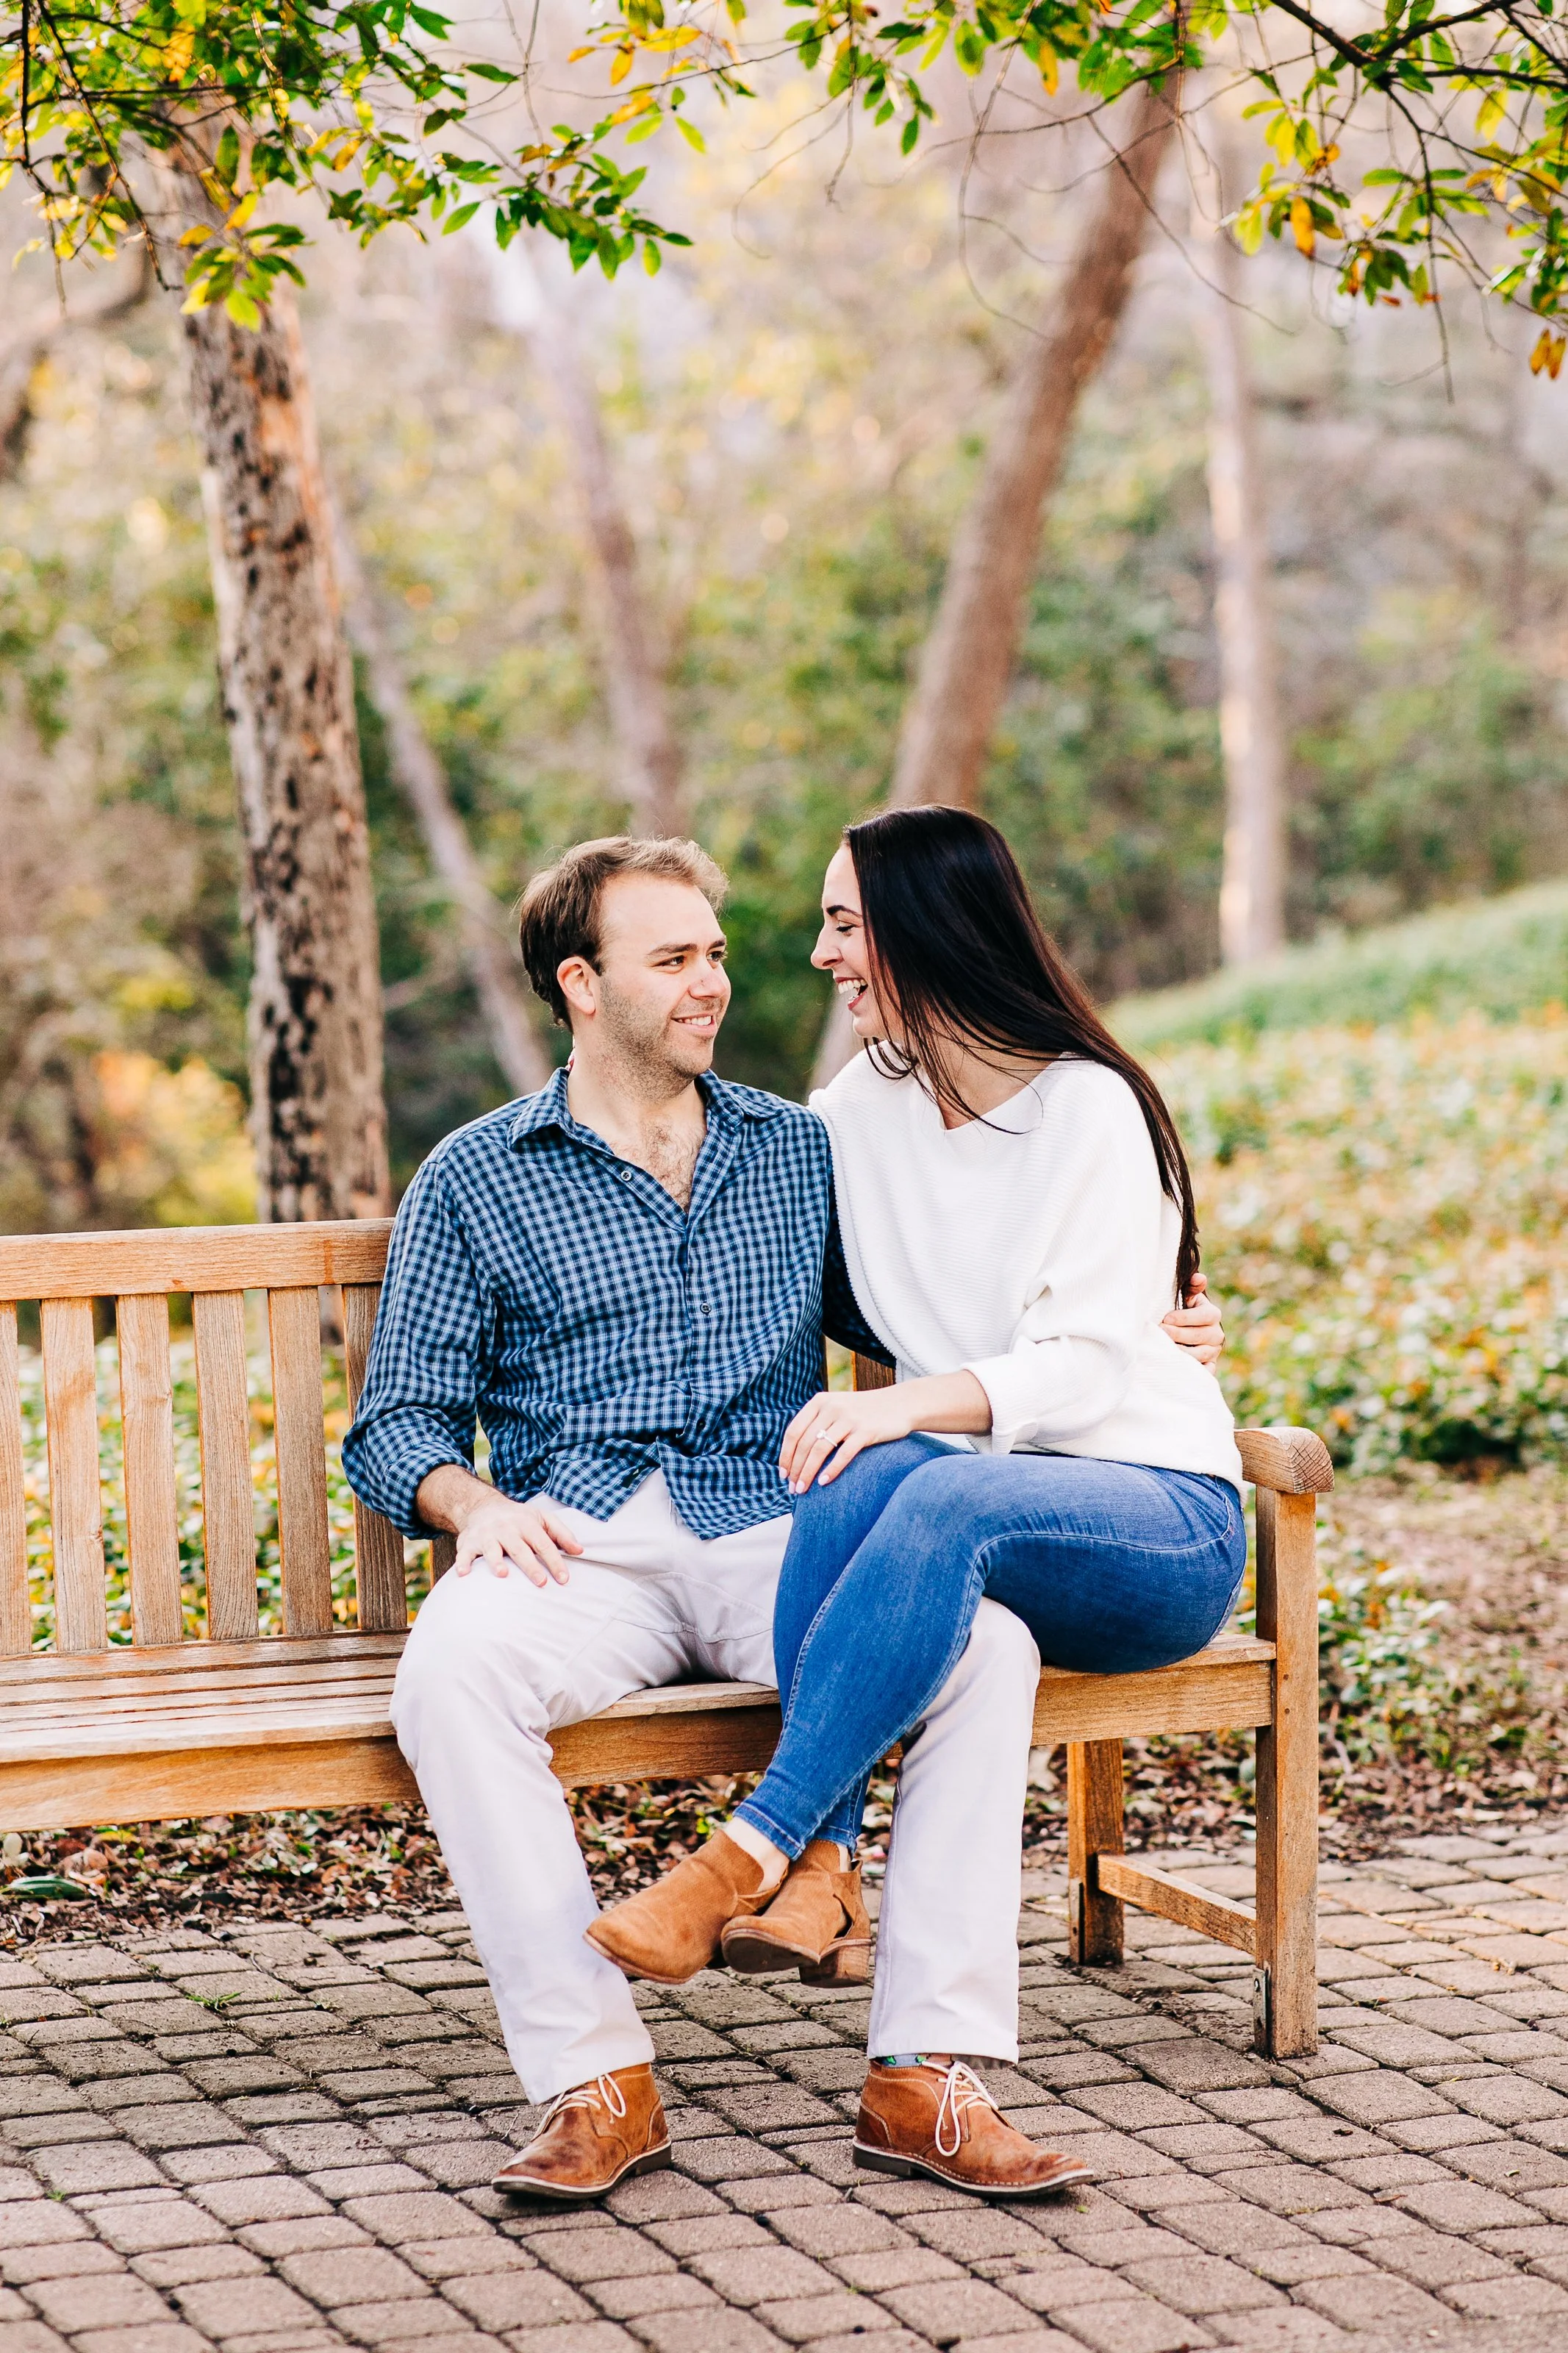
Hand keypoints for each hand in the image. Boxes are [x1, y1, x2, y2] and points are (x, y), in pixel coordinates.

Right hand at [453, 1492, 584, 1586]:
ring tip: (503, 1574)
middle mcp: (506, 1529)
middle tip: (541, 1583)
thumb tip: (580, 1551)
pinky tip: (464, 1575)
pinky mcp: (468, 1543)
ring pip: (491, 1549)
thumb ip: (561, 1534)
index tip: (564, 1579)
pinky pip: (464, 1554)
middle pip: (520, 1549)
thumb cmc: (518, 1518)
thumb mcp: (541, 1519)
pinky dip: (463, 1563)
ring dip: (496, 1562)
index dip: (554, 1561)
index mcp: (526, 1523)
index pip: (543, 1543)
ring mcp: (486, 1535)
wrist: (483, 1506)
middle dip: (530, 1565)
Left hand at [779, 1385, 916, 1493]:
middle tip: (793, 1488)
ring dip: (808, 1473)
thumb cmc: (865, 1411)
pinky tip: (824, 1482)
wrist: (901, 1404)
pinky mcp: (866, 1431)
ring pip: (819, 1450)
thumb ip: (817, 1422)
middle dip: (796, 1469)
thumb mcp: (837, 1407)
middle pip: (804, 1443)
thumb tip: (794, 1453)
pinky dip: (831, 1470)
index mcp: (820, 1401)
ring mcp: (849, 1418)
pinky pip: (843, 1454)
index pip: (793, 1432)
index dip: (786, 1455)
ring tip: (803, 1489)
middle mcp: (832, 1407)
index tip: (783, 1474)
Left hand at [1163, 1270, 1223, 1368]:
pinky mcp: (1209, 1365)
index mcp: (1212, 1314)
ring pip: (1201, 1354)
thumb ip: (1191, 1286)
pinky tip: (1179, 1367)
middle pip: (1200, 1336)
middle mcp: (1217, 1334)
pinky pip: (1206, 1371)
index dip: (1185, 1318)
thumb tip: (1199, 1277)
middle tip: (1160, 1332)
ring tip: (1163, 1348)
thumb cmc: (1182, 1309)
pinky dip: (1196, 1371)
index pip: (1204, 1316)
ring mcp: (1213, 1351)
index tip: (1166, 1319)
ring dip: (1181, 1352)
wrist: (1185, 1329)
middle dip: (1178, 1335)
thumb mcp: (1186, 1295)